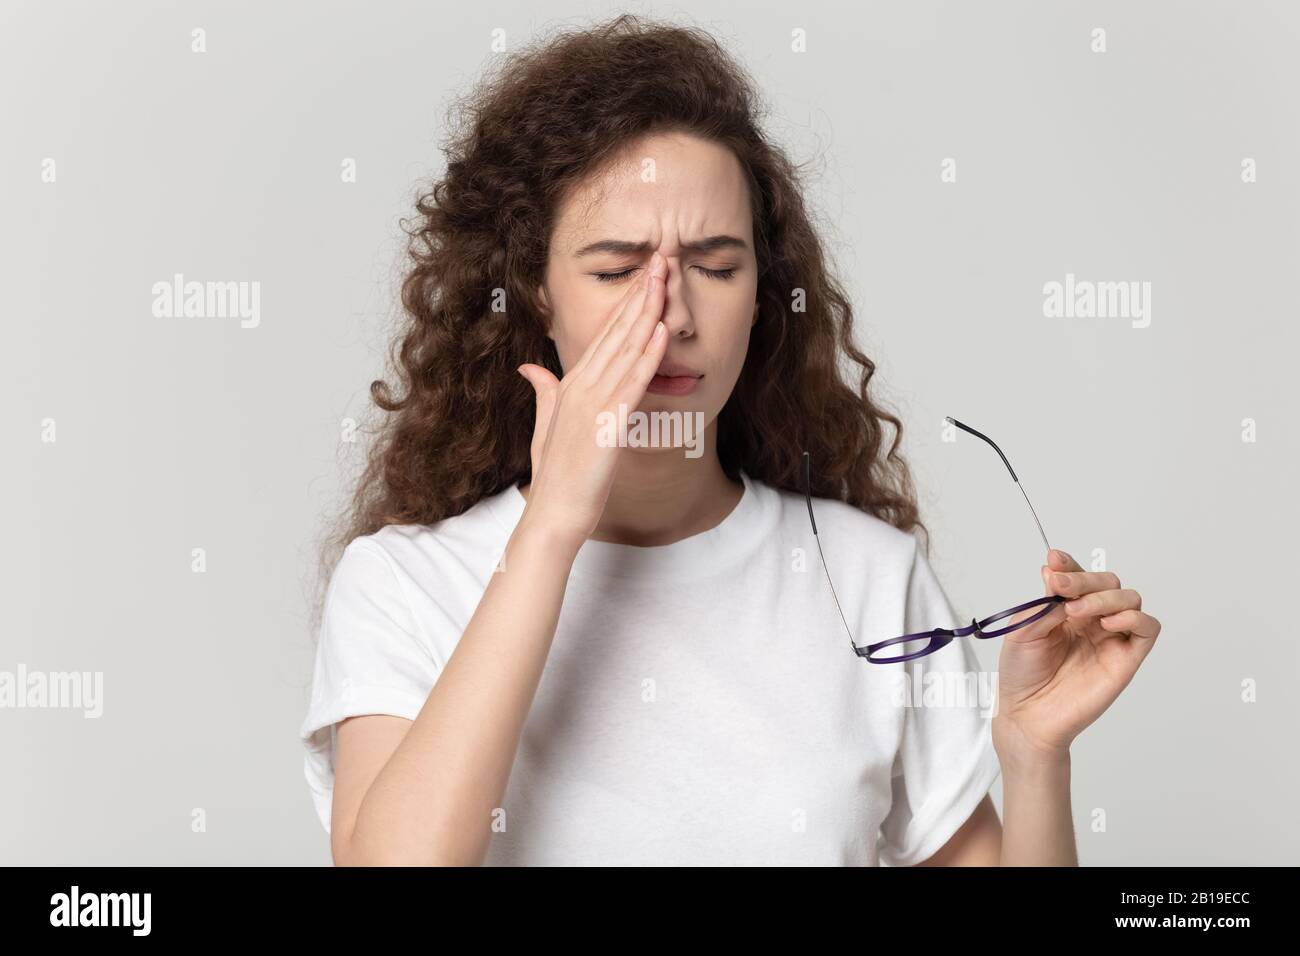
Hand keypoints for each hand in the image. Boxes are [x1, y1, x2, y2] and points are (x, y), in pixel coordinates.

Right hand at [515, 251, 669, 549]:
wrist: (553, 515)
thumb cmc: (555, 476)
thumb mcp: (545, 426)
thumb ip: (543, 392)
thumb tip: (530, 367)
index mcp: (571, 385)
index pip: (604, 335)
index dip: (627, 302)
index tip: (646, 275)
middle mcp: (580, 387)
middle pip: (617, 331)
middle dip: (641, 293)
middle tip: (662, 258)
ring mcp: (592, 404)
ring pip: (626, 349)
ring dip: (648, 313)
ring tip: (666, 280)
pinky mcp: (606, 425)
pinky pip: (631, 384)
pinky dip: (647, 357)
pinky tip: (661, 333)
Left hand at [991, 549, 1161, 763]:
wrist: (1028, 714)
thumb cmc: (1022, 674)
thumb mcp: (1023, 629)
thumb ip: (1045, 603)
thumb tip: (1055, 572)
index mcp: (1066, 609)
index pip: (1079, 576)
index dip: (1070, 564)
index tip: (1054, 560)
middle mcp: (1092, 620)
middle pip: (1108, 582)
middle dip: (1084, 579)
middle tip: (1060, 588)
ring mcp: (1111, 638)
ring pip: (1129, 599)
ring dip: (1104, 597)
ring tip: (1075, 612)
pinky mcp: (1126, 658)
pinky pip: (1147, 628)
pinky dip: (1133, 617)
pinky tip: (1106, 623)